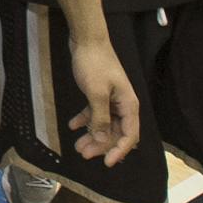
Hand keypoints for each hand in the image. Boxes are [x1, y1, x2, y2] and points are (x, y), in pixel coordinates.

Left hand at [66, 38, 139, 164]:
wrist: (87, 39)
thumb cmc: (94, 63)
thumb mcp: (96, 93)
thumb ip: (99, 118)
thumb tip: (101, 140)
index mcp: (128, 105)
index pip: (130, 136)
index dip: (119, 151)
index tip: (106, 163)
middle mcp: (123, 104)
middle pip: (116, 132)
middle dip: (101, 145)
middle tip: (83, 154)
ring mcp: (111, 99)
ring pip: (104, 124)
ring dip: (91, 135)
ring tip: (77, 146)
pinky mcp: (100, 93)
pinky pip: (95, 112)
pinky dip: (84, 120)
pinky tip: (72, 125)